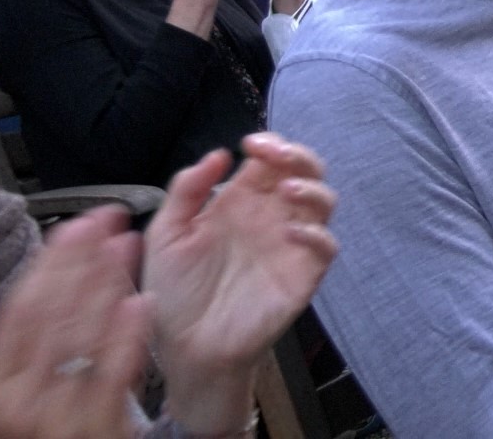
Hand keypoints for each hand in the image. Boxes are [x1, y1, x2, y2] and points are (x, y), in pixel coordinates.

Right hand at [0, 206, 148, 438]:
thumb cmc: (29, 431)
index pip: (20, 310)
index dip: (49, 263)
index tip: (74, 225)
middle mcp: (21, 399)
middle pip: (52, 315)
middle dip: (81, 260)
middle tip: (105, 219)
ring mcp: (60, 415)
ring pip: (82, 338)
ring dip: (106, 284)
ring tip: (126, 244)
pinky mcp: (99, 428)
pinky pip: (112, 376)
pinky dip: (127, 336)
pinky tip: (141, 301)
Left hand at [143, 135, 337, 435]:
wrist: (186, 347)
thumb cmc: (174, 292)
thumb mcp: (165, 235)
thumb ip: (186, 191)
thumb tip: (220, 155)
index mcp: (240, 201)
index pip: (269, 160)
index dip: (270, 144)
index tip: (250, 144)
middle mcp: (271, 216)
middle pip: (305, 171)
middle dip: (297, 155)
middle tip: (277, 156)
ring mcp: (291, 244)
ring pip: (324, 202)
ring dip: (312, 188)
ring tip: (286, 190)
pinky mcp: (303, 275)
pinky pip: (326, 246)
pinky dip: (316, 234)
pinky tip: (291, 232)